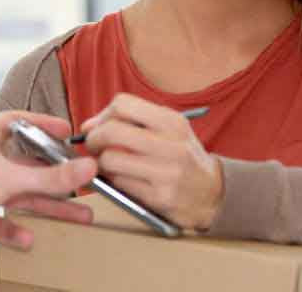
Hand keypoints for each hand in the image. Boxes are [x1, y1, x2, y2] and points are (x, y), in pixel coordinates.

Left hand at [0, 111, 97, 248]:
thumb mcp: (9, 178)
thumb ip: (50, 177)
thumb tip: (86, 168)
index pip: (19, 122)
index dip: (42, 124)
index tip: (64, 131)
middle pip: (28, 166)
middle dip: (56, 179)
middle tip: (83, 183)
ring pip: (21, 196)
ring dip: (47, 207)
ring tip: (78, 217)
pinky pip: (2, 221)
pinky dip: (15, 229)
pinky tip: (27, 237)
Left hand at [80, 94, 222, 230]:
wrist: (214, 194)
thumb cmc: (182, 158)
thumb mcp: (169, 131)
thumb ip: (132, 123)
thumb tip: (88, 126)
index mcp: (172, 122)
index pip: (123, 104)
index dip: (103, 116)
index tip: (98, 127)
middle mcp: (172, 144)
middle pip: (112, 131)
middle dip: (93, 139)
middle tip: (93, 147)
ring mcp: (167, 172)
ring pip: (111, 159)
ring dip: (101, 164)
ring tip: (107, 166)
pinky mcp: (160, 197)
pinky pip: (119, 184)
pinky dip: (113, 182)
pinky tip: (121, 181)